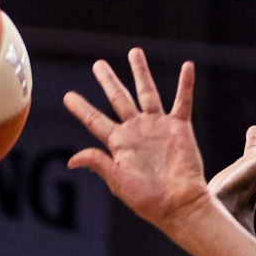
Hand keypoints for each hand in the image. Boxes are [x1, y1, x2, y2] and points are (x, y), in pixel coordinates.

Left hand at [64, 49, 214, 229]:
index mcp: (119, 144)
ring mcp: (158, 127)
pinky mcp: (179, 128)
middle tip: (98, 65)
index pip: (95, 121)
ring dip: (141, 72)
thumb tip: (71, 161)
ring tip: (134, 52)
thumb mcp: (119, 182)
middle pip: (119, 99)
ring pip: (147, 93)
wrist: (179, 204)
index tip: (67, 97)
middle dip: (108, 81)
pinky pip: (182, 101)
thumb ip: (98, 164)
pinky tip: (187, 66)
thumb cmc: (148, 200)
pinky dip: (185, 84)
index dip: (81, 108)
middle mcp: (137, 131)